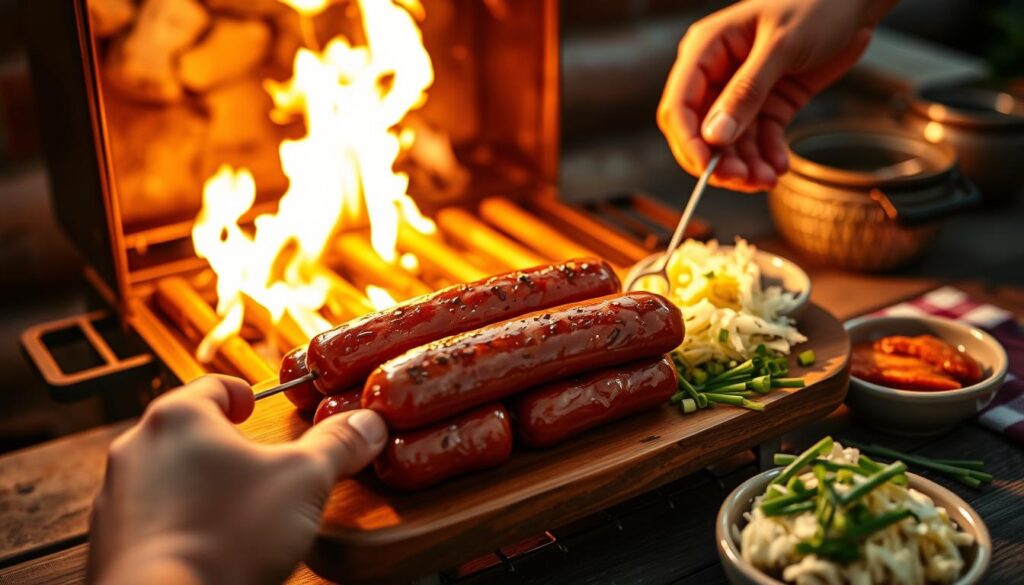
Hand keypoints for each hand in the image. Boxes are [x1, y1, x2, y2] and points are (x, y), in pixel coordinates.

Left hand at [88, 375, 386, 584]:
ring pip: (164, 474)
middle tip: (257, 463)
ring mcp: (116, 496)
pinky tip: (207, 544)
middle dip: (223, 445)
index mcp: (180, 417)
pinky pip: (149, 518)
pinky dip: (176, 522)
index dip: (243, 395)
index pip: (214, 385)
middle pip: (187, 429)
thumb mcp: (304, 481)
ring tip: (234, 509)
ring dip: (196, 484)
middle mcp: (137, 448)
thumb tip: (367, 425)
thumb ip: (337, 445)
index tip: (255, 407)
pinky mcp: (110, 541)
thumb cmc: (227, 537)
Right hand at [657, 0, 895, 191]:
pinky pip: (759, 139)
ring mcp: (741, 92)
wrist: (856, 2)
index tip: (706, 169)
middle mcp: (717, 73)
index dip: (687, 140)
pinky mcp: (767, 104)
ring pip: (730, 142)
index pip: (678, 104)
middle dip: (718, 159)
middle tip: (742, 180)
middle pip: (700, 130)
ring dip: (746, 165)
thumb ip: (747, 91)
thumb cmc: (818, 5)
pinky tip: (779, 166)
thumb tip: (714, 137)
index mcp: (706, 49)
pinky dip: (767, 156)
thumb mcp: (782, 46)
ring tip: (768, 179)